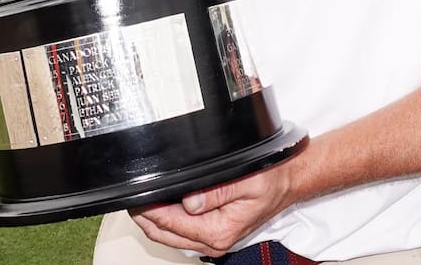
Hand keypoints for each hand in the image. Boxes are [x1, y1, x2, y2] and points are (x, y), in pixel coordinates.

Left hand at [131, 162, 297, 256]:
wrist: (288, 182)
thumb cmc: (272, 180)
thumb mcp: (247, 180)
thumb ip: (217, 191)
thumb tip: (189, 201)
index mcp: (218, 231)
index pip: (171, 224)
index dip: (149, 210)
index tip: (136, 196)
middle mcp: (213, 242)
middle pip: (164, 234)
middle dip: (145, 217)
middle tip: (132, 196)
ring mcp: (212, 240)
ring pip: (170, 235)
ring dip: (154, 219)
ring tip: (143, 198)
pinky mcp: (213, 233)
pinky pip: (181, 231)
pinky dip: (168, 219)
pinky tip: (163, 204)